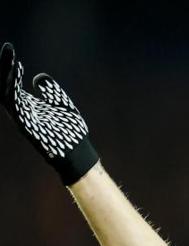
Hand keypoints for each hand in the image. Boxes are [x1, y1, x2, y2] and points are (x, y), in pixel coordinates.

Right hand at [1, 42, 98, 183]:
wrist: (77, 151)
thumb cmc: (70, 130)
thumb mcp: (60, 103)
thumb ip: (50, 90)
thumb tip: (38, 77)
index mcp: (27, 105)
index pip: (12, 83)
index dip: (10, 67)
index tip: (11, 50)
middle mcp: (21, 110)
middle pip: (6, 84)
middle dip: (5, 66)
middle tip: (7, 48)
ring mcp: (22, 118)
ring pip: (7, 93)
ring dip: (7, 75)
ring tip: (10, 58)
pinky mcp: (26, 125)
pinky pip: (15, 105)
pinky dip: (13, 90)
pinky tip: (16, 76)